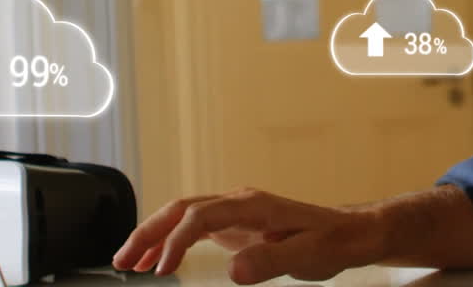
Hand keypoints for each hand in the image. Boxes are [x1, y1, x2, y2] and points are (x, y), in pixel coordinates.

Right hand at [112, 188, 385, 283]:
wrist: (350, 233)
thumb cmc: (332, 242)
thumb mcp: (306, 256)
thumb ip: (270, 262)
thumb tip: (232, 269)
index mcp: (252, 205)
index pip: (200, 216)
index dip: (176, 241)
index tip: (161, 270)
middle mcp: (239, 201)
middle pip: (182, 208)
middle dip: (148, 231)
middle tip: (122, 260)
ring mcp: (236, 210)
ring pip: (184, 214)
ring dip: (154, 234)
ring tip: (128, 261)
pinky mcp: (237, 223)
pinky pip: (195, 225)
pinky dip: (171, 239)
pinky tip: (159, 258)